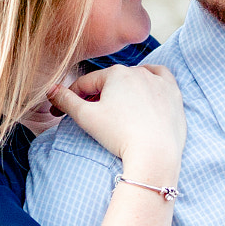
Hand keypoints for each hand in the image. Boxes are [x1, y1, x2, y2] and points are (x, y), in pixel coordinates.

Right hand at [48, 63, 185, 185]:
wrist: (155, 154)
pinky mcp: (174, 94)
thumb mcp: (86, 117)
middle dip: (97, 96)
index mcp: (116, 73)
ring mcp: (159, 82)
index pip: (86, 84)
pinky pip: (161, 79)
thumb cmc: (119, 135)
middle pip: (110, 82)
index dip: (70, 98)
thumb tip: (50, 89)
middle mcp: (138, 71)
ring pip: (135, 78)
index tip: (59, 112)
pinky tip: (146, 89)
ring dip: (123, 88)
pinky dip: (151, 81)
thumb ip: (66, 100)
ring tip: (116, 106)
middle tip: (88, 115)